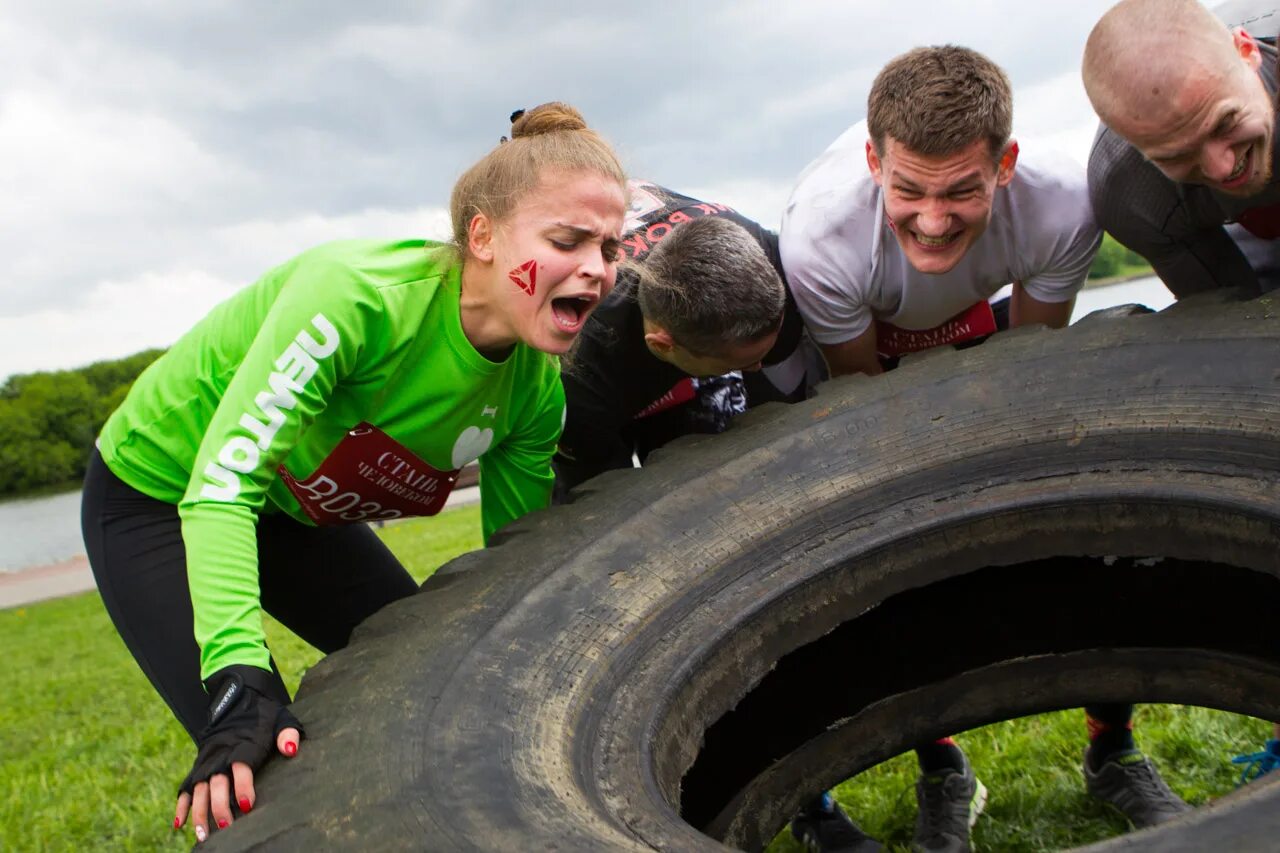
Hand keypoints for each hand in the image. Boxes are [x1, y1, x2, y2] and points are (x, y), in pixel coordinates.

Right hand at [173, 665, 303, 840]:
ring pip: (199, 789)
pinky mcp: (199, 766)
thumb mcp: (281, 719)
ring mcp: (207, 762)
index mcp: (243, 744)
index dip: (243, 785)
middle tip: (226, 826)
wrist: (238, 702)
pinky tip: (178, 823)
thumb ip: (288, 734)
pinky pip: (185, 786)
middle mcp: (221, 754)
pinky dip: (181, 805)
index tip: (247, 804)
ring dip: (199, 812)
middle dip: (220, 805)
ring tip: (202, 834)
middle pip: (217, 782)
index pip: (241, 766)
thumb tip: (290, 750)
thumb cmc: (264, 716)